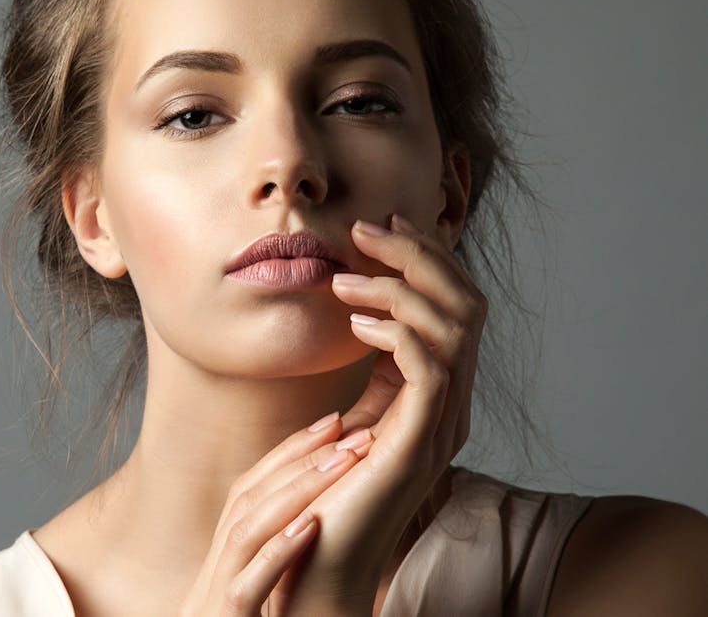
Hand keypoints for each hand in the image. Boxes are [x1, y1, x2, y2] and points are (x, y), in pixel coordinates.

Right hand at [178, 410, 375, 616]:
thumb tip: (314, 512)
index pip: (251, 487)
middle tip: (354, 433)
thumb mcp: (255, 595)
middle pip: (249, 497)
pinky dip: (279, 551)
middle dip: (303, 459)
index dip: (292, 449)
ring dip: (298, 491)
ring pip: (246, 530)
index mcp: (223, 558)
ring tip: (344, 463)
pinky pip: (246, 586)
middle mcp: (214, 569)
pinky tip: (313, 525)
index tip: (335, 421)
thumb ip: (273, 557)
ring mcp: (214, 597)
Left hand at [272, 213, 486, 613]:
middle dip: (419, 255)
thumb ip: (371, 369)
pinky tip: (356, 323)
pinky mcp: (420, 441)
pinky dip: (398, 330)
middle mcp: (453, 402)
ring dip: (398, 288)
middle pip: (466, 303)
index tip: (386, 225)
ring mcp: (442, 423)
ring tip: (344, 279)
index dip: (428, 258)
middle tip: (367, 229)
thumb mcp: (354, 412)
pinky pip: (429, 366)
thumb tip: (361, 311)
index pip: (456, 306)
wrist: (317, 558)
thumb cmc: (324, 486)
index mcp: (439, 393)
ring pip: (453, 326)